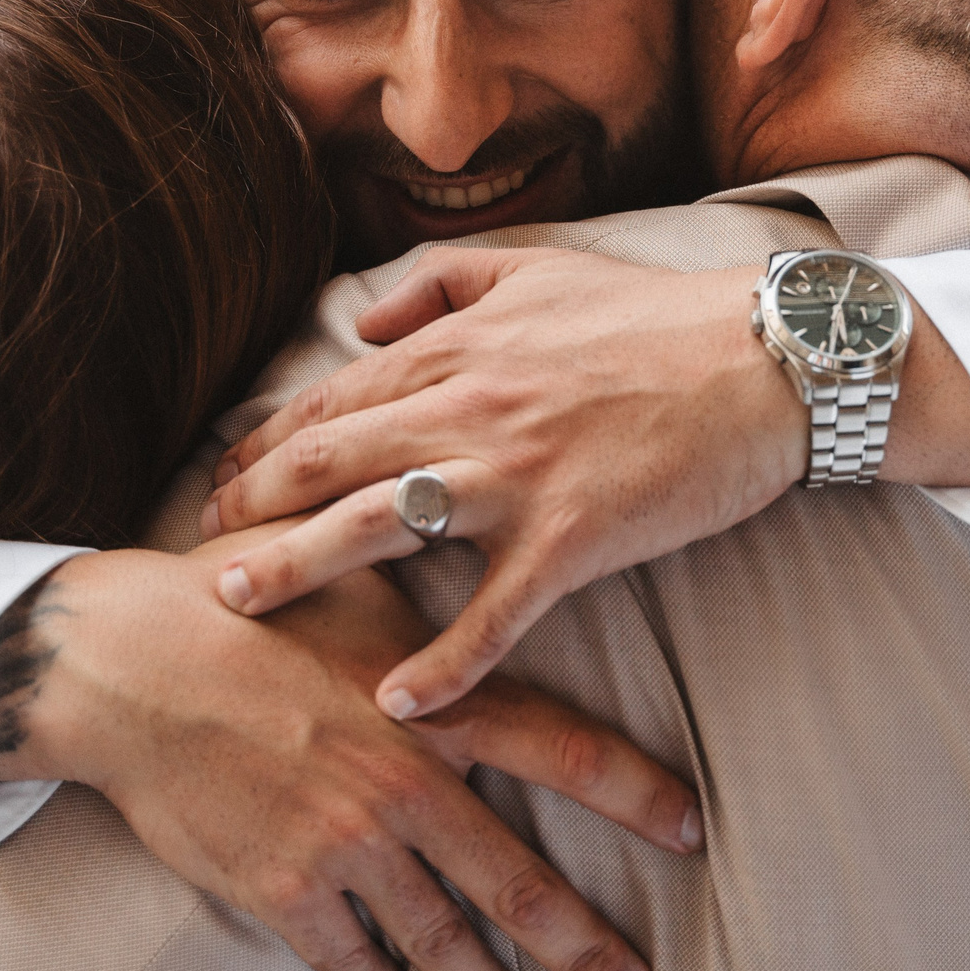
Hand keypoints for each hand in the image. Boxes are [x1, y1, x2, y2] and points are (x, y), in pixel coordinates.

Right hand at [1, 534, 700, 970]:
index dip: (637, 794)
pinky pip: (342, 954)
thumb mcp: (359, 588)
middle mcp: (402, 785)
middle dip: (581, 947)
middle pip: (515, 881)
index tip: (691, 833)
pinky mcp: (279, 887)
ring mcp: (341, 844)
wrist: (126, 662)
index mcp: (434, 707)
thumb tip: (489, 595)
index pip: (564, 752)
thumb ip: (433, 621)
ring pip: (435, 938)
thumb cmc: (246, 606)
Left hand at [204, 249, 801, 718]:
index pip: (332, 400)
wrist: (768, 358)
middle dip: (251, 507)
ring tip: (238, 603)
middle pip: (327, 463)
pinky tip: (397, 701)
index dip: (267, 446)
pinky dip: (442, 663)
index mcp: (458, 349)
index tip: (226, 480)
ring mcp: (515, 476)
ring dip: (297, 569)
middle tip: (201, 550)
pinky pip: (491, 614)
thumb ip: (443, 283)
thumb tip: (364, 315)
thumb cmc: (658, 317)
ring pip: (377, 528)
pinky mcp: (572, 537)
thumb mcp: (540, 270)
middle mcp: (468, 409)